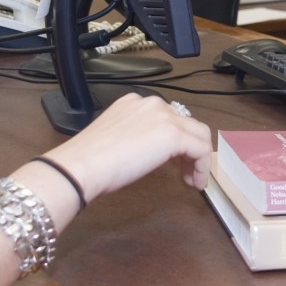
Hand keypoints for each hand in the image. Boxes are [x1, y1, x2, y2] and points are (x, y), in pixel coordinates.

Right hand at [45, 93, 211, 201]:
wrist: (82, 165)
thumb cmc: (90, 159)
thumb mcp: (116, 138)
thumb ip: (136, 136)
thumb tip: (150, 152)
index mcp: (134, 102)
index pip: (167, 117)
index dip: (175, 140)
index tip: (174, 160)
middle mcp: (151, 104)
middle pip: (187, 123)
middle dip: (190, 148)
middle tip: (185, 171)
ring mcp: (164, 116)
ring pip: (199, 134)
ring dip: (198, 158)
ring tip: (191, 179)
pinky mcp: (173, 134)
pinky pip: (202, 149)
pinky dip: (202, 167)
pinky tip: (195, 182)